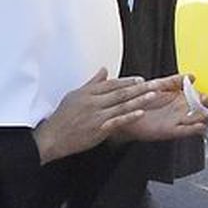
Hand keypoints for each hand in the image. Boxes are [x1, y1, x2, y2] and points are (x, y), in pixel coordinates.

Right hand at [32, 68, 160, 162]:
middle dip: (139, 88)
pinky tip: (140, 113)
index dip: (127, 81)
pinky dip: (129, 116)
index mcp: (86, 93)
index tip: (140, 79)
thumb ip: (92, 83)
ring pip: (122, 105)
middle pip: (120, 93)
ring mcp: (96, 116)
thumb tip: (103, 71)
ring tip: (153, 95)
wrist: (52, 137)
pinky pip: (117, 121)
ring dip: (139, 100)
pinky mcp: (98, 129)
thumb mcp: (74, 95)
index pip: (111, 84)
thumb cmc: (62, 118)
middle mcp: (92, 102)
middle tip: (154, 83)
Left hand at [113, 73, 207, 141]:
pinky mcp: (169, 131)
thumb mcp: (157, 86)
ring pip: (196, 120)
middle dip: (207, 108)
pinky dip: (194, 129)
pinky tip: (200, 126)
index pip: (199, 98)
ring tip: (207, 114)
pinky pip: (185, 131)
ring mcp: (176, 121)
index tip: (206, 96)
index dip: (205, 98)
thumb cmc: (139, 98)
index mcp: (179, 98)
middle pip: (201, 110)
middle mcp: (180, 110)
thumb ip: (173, 81)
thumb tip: (191, 76)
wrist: (122, 112)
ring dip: (203, 118)